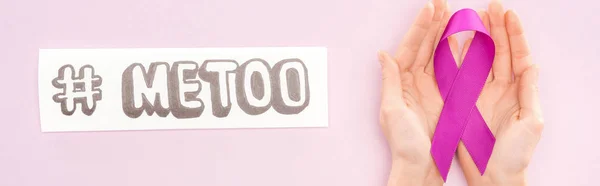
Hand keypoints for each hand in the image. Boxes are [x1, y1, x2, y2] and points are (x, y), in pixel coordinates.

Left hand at [377, 0, 450, 184]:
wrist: (421, 167)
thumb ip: (390, 81)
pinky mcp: (446, 98)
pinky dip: (458, 55)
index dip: (420, 28)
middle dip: (434, 25)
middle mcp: (415, 82)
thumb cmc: (404, 143)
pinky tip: (463, 40)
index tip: (430, 9)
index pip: (411, 48)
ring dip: (445, 34)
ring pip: (439, 55)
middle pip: (425, 46)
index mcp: (401, 82)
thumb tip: (383, 55)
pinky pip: (453, 71)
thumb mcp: (392, 111)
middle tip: (443, 4)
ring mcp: (432, 89)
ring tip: (453, 15)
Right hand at [455, 1, 543, 185]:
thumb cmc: (516, 154)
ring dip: (478, 38)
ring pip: (479, 60)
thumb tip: (531, 66)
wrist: (493, 175)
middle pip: (498, 52)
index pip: (517, 56)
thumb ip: (529, 93)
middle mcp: (500, 89)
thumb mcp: (531, 122)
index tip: (508, 15)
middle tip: (491, 7)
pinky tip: (458, 44)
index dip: (513, 34)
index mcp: (518, 91)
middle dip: (495, 29)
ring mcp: (481, 94)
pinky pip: (461, 76)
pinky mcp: (464, 103)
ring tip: (474, 17)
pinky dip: (459, 60)